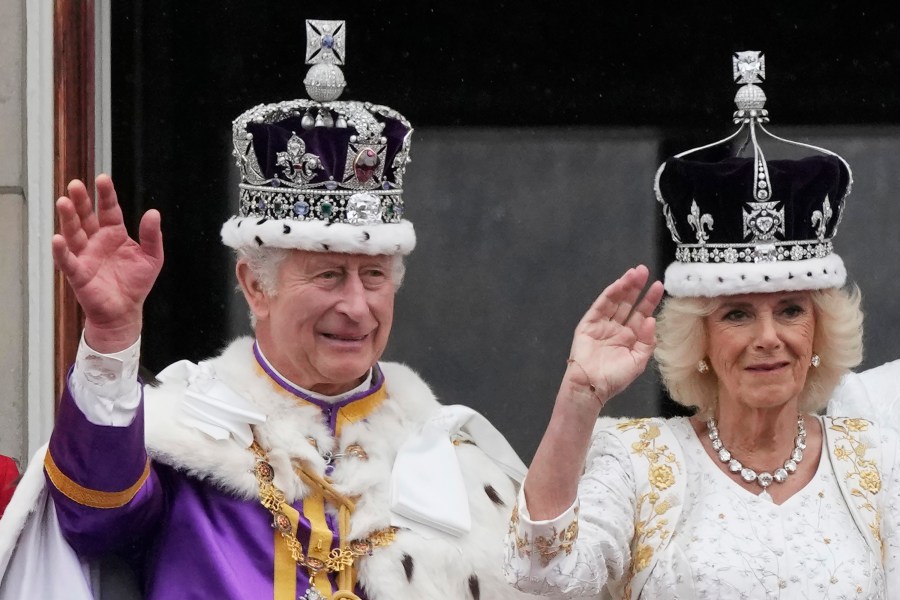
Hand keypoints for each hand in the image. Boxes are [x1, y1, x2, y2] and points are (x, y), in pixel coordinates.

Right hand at [51, 175, 163, 352]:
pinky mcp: (78, 274)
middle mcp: (97, 241)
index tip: (102, 178)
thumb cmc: (136, 283)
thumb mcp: (152, 257)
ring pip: (74, 233)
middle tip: (75, 185)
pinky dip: (62, 250)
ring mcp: (85, 255)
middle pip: (86, 217)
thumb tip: (153, 213)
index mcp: (114, 234)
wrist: (126, 311)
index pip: (109, 210)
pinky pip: (68, 261)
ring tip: (63, 202)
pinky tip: (58, 239)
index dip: (106, 195)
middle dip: (81, 201)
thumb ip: (153, 236)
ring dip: (68, 219)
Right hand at [564, 264, 663, 408]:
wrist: (592, 386)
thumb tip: (651, 320)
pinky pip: (601, 306)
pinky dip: (610, 294)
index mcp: (630, 338)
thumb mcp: (638, 361)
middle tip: (645, 271)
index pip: (641, 314)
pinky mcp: (589, 324)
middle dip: (637, 287)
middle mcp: (617, 328)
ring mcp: (603, 325)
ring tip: (634, 273)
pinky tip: (619, 284)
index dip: (649, 300)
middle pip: (629, 304)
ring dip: (625, 286)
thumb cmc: (615, 378)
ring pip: (616, 301)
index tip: (658, 285)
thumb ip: (647, 341)